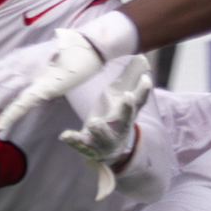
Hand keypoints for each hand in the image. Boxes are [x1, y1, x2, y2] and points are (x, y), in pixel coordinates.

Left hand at [0, 4, 141, 134]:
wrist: (88, 46)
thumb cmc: (63, 55)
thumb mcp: (36, 62)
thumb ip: (20, 75)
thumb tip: (8, 89)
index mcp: (15, 59)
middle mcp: (19, 65)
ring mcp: (31, 75)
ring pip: (1, 93)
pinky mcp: (45, 85)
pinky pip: (23, 102)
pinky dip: (9, 113)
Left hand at [63, 60, 147, 196]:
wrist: (110, 152)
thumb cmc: (116, 121)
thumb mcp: (122, 102)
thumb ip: (129, 81)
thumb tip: (141, 58)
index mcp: (128, 116)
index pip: (138, 102)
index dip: (142, 91)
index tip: (146, 79)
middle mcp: (119, 129)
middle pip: (125, 119)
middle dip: (127, 109)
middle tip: (128, 96)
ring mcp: (104, 140)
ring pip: (103, 135)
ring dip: (100, 129)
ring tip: (95, 122)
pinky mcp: (89, 147)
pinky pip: (80, 143)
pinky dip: (73, 139)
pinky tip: (64, 135)